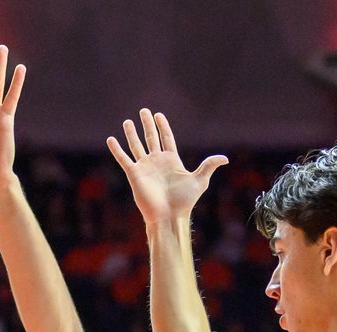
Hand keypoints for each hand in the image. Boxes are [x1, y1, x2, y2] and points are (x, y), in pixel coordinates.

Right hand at [107, 109, 226, 223]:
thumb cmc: (184, 202)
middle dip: (147, 125)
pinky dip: (117, 150)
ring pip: (136, 146)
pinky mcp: (134, 174)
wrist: (168, 216)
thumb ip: (209, 166)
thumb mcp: (199, 181)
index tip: (158, 115)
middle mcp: (157, 162)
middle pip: (151, 138)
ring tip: (127, 121)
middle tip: (144, 111)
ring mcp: (145, 167)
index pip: (166, 138)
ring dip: (131, 134)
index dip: (163, 126)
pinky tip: (111, 140)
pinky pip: (124, 159)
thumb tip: (225, 158)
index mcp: (172, 161)